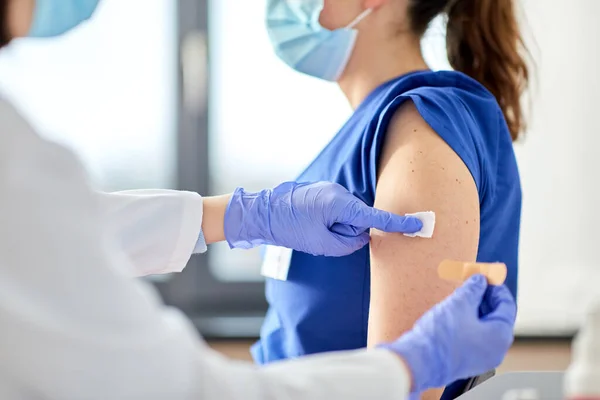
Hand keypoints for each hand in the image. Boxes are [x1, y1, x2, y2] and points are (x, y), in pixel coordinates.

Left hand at [223, 181, 422, 255]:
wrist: (263, 213)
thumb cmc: (291, 228)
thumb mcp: (323, 244)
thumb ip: (349, 242)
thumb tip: (361, 236)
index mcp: (341, 204)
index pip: (376, 217)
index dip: (398, 224)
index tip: (419, 224)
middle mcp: (339, 192)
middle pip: (359, 218)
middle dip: (347, 230)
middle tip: (322, 234)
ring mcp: (331, 190)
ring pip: (347, 216)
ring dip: (336, 226)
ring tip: (313, 228)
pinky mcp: (324, 193)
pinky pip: (338, 211)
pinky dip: (331, 220)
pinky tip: (312, 222)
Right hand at [383, 275, 515, 394]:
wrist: (419, 363)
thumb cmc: (441, 336)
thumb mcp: (459, 303)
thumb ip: (473, 288)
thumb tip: (479, 281)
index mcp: (500, 335)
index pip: (507, 305)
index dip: (496, 287)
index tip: (485, 276)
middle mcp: (496, 350)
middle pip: (497, 317)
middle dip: (485, 298)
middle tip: (472, 284)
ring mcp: (482, 358)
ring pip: (484, 328)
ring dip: (475, 310)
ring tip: (460, 297)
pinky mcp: (467, 362)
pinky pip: (474, 338)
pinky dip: (469, 324)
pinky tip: (455, 314)